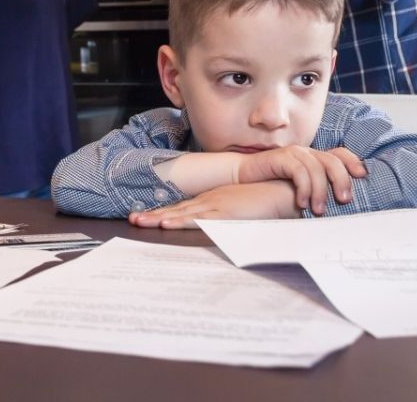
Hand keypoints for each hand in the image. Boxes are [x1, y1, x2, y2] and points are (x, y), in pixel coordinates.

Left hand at [129, 182, 298, 228]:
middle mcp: (210, 201)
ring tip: (139, 221)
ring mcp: (216, 206)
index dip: (165, 212)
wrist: (283, 192)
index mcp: (214, 200)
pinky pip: (198, 219)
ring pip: (181, 213)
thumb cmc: (266, 201)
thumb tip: (222, 225)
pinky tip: (166, 224)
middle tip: (132, 219)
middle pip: (176, 209)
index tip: (147, 217)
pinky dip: (180, 221)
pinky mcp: (224, 214)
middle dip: (153, 215)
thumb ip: (231, 217)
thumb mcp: (243, 208)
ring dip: (159, 218)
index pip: (184, 208)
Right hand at [236, 147, 366, 214]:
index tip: (363, 177)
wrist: (243, 176)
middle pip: (334, 161)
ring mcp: (294, 153)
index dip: (354, 162)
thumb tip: (337, 208)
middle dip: (342, 180)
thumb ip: (315, 191)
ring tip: (318, 210)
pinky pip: (299, 171)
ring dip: (321, 191)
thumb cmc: (271, 184)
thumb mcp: (298, 187)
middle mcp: (307, 153)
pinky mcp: (281, 157)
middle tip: (343, 201)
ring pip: (318, 169)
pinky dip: (304, 188)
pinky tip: (301, 203)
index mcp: (314, 158)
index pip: (340, 154)